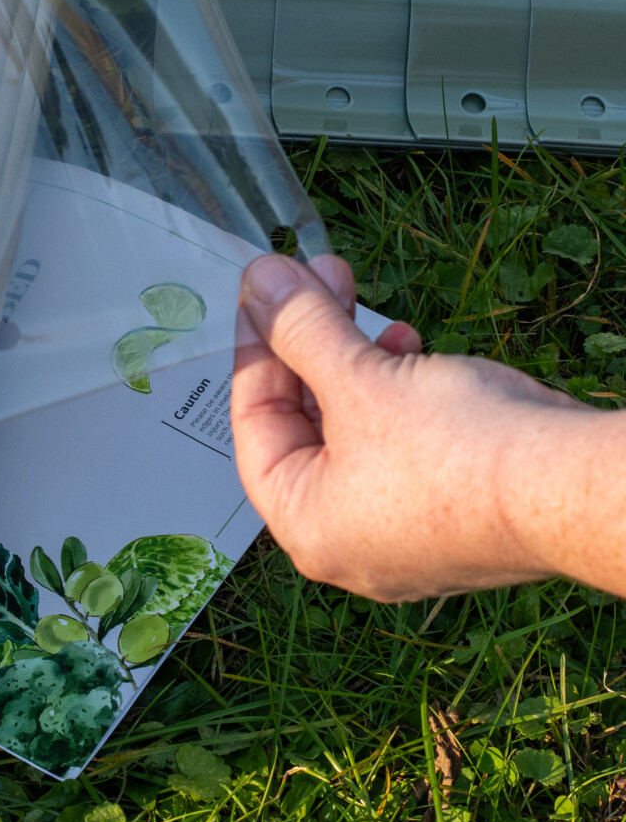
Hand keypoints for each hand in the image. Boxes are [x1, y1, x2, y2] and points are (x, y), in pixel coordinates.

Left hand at [230, 251, 605, 602]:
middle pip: (306, 426)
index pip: (253, 426)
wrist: (567, 487)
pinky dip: (399, 394)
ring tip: (370, 309)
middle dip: (311, 344)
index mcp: (306, 526)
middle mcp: (349, 542)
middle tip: (316, 279)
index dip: (256, 349)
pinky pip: (403, 445)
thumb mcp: (358, 377)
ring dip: (357, 361)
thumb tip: (259, 282)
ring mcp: (405, 533)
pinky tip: (414, 349)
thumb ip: (299, 327)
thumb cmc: (456, 451)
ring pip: (357, 431)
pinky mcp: (452, 512)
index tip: (263, 293)